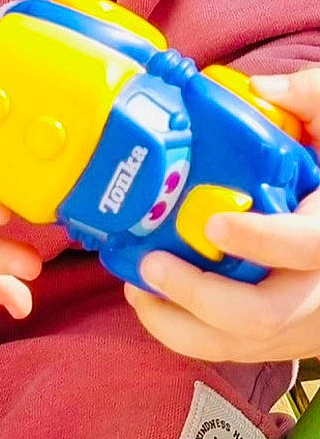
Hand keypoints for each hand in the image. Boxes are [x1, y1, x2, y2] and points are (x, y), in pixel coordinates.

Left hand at [125, 66, 319, 363]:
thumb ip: (311, 100)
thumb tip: (261, 89)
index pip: (306, 247)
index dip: (262, 241)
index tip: (214, 223)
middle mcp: (316, 288)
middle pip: (262, 314)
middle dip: (198, 295)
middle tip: (152, 263)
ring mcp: (298, 320)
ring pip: (238, 343)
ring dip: (177, 323)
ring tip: (137, 284)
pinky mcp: (277, 337)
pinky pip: (228, 349)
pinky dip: (183, 332)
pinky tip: (151, 298)